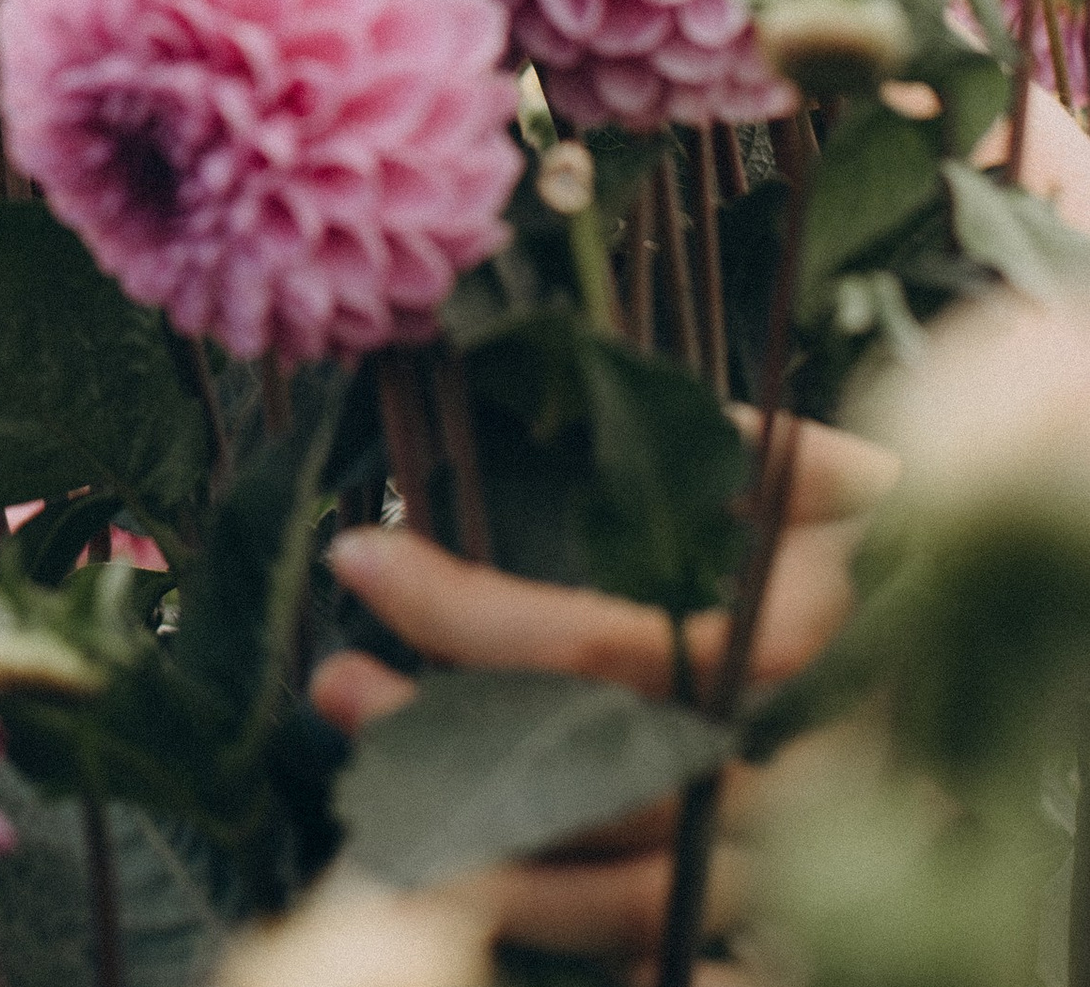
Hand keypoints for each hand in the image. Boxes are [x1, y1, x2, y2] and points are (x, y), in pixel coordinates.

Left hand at [310, 414, 895, 974]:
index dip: (466, 610)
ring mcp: (813, 859)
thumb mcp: (821, 470)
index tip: (359, 556)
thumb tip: (598, 402)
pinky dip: (580, 938)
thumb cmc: (884, 543)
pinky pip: (683, 956)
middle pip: (600, 780)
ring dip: (480, 845)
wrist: (997, 637)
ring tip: (370, 780)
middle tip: (336, 682)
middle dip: (443, 735)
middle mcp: (812, 763)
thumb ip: (731, 444)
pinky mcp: (798, 916)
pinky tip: (482, 886)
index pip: (605, 645)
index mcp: (804, 637)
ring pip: (632, 894)